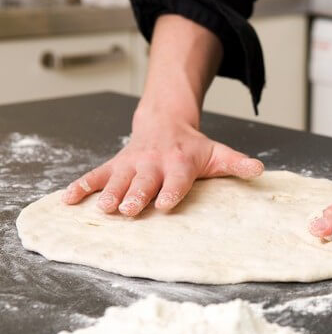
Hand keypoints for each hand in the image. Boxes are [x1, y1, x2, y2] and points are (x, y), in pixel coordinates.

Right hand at [61, 110, 262, 215]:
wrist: (165, 123)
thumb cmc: (193, 147)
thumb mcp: (218, 153)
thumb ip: (237, 164)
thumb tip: (260, 170)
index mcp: (179, 163)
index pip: (176, 180)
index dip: (170, 191)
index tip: (164, 204)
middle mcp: (153, 164)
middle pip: (143, 181)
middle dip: (135, 195)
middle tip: (127, 210)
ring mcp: (130, 165)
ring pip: (118, 180)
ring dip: (109, 193)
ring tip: (102, 207)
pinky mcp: (114, 166)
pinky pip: (95, 176)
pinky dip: (81, 187)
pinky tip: (68, 200)